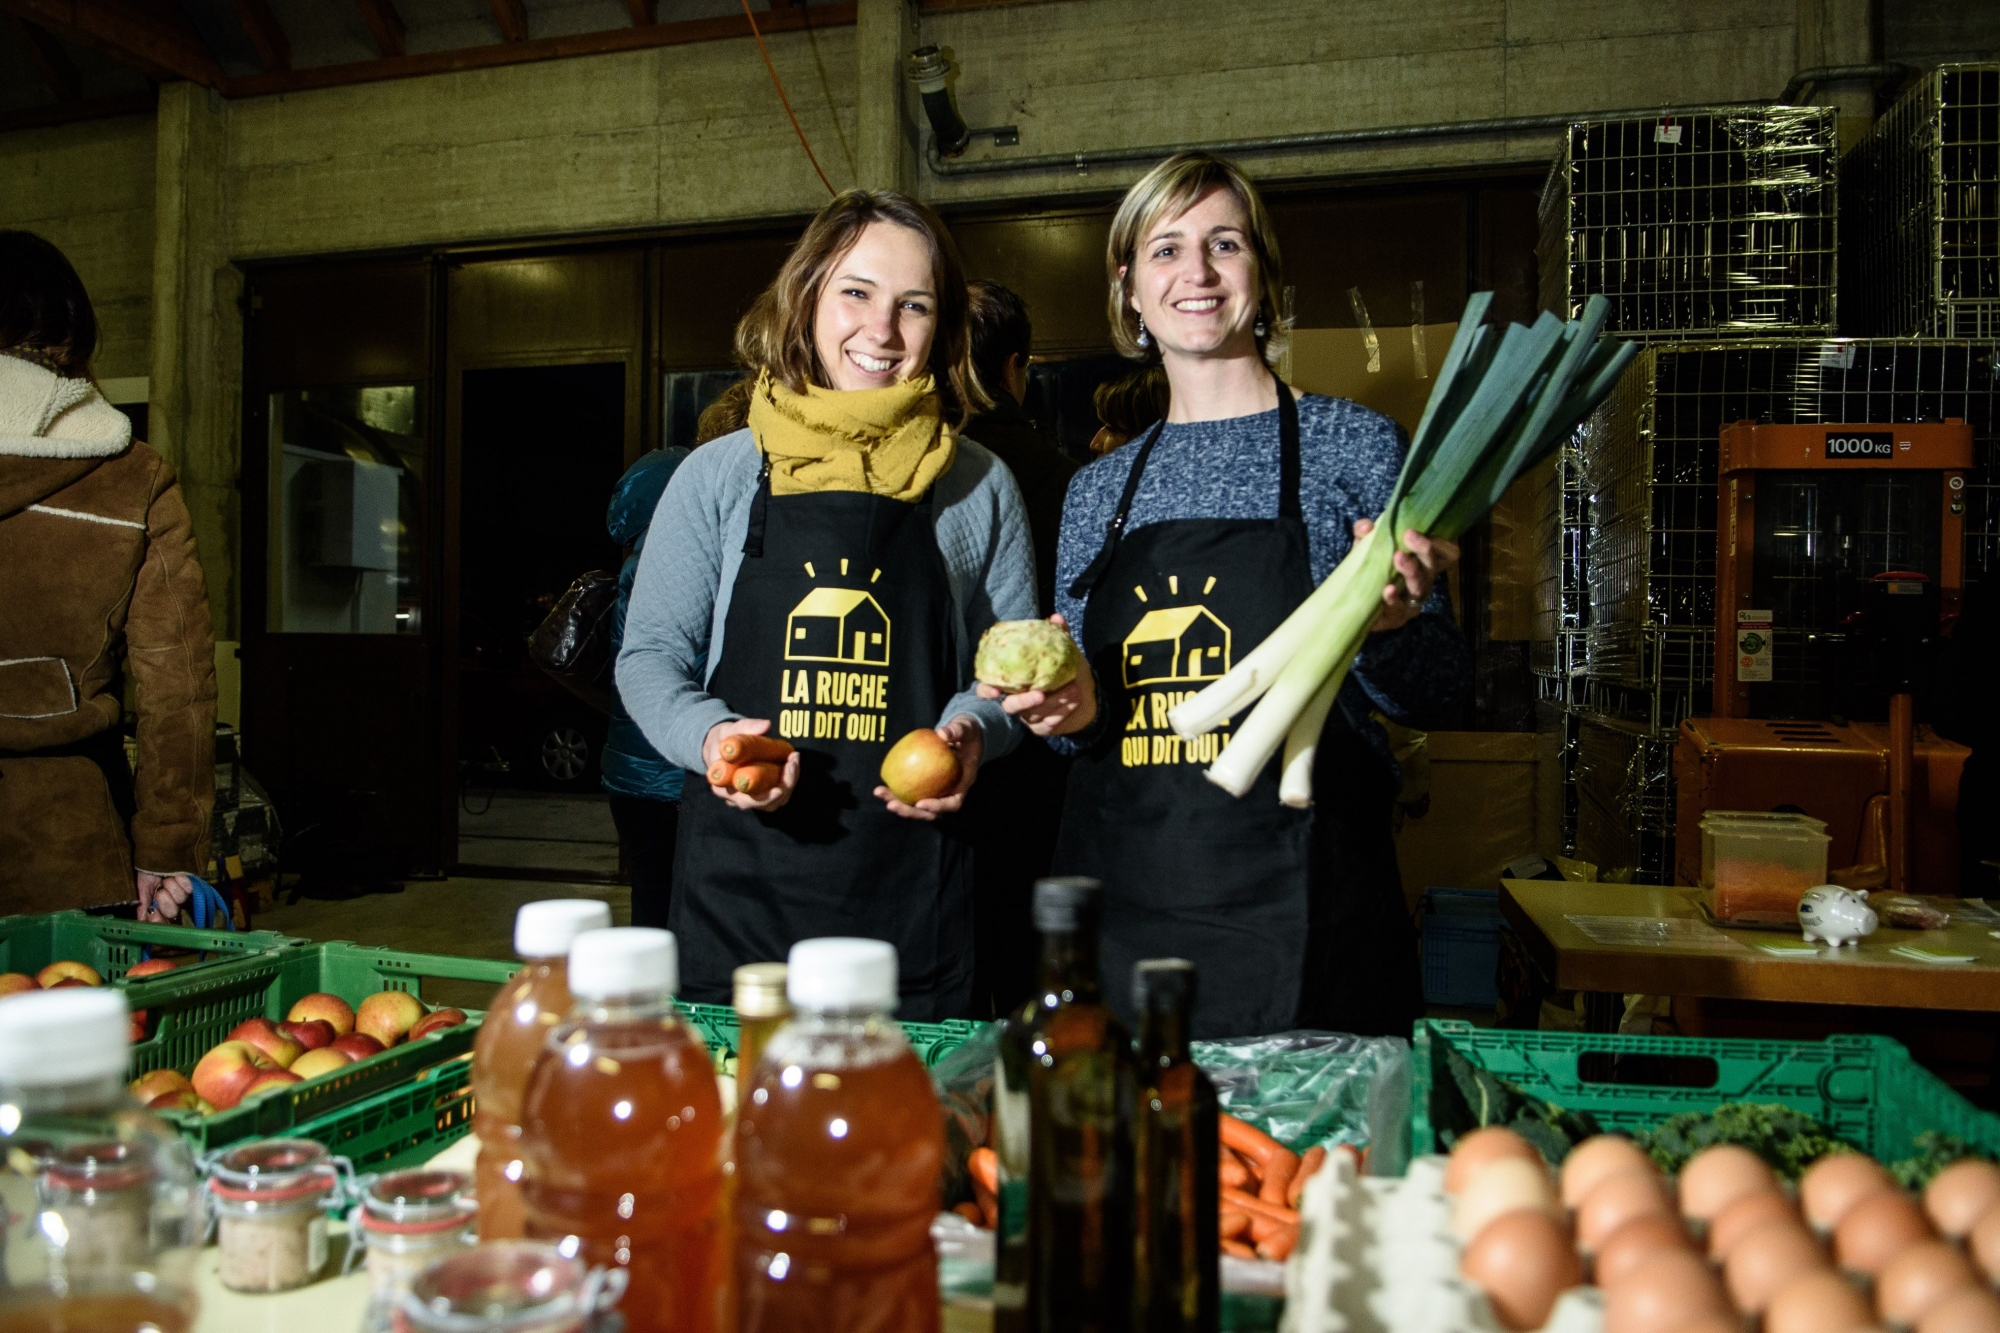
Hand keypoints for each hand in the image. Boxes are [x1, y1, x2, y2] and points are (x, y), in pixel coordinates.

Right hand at [135, 871, 193, 922]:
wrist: (155, 856)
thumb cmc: (146, 873)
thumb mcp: (141, 888)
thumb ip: (141, 905)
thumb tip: (141, 921)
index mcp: (156, 908)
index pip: (160, 924)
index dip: (158, 921)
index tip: (152, 912)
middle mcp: (170, 905)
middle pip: (172, 913)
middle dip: (164, 900)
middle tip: (159, 890)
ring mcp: (182, 895)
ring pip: (181, 899)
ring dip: (171, 887)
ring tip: (165, 879)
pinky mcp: (191, 885)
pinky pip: (190, 889)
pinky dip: (181, 881)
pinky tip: (176, 876)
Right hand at [702, 718, 800, 812]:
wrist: (721, 744)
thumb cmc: (724, 739)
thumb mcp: (729, 730)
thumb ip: (746, 727)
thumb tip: (767, 725)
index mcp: (722, 786)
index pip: (744, 800)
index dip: (762, 799)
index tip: (778, 790)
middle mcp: (736, 797)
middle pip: (764, 804)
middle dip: (783, 787)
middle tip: (792, 764)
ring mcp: (750, 797)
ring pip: (774, 802)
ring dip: (789, 782)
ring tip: (794, 759)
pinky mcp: (762, 793)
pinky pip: (779, 795)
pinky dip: (788, 780)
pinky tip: (792, 762)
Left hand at [875, 715, 981, 820]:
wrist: (963, 734)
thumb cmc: (967, 732)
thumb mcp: (965, 728)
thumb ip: (957, 730)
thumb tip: (942, 733)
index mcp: (962, 784)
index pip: (953, 803)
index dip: (937, 807)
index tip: (920, 803)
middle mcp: (949, 792)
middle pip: (930, 811)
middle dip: (910, 811)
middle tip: (891, 804)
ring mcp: (936, 790)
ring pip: (917, 805)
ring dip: (898, 803)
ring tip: (880, 793)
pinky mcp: (925, 785)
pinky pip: (911, 791)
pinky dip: (896, 791)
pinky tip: (881, 785)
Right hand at [975, 616, 1098, 736]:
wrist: (1087, 694)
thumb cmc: (1066, 670)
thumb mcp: (1062, 651)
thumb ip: (1057, 635)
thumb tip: (1056, 618)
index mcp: (1012, 682)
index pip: (988, 688)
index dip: (987, 690)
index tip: (995, 689)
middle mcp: (1016, 701)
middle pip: (1010, 707)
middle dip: (1024, 701)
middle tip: (1041, 693)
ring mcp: (1029, 717)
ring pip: (1035, 714)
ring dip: (1054, 702)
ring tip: (1073, 688)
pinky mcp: (1043, 728)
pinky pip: (1050, 723)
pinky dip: (1064, 711)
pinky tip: (1075, 700)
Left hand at [1354, 518, 1459, 632]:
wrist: (1353, 604)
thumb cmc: (1369, 570)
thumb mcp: (1365, 547)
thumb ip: (1364, 533)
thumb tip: (1366, 526)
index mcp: (1421, 562)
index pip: (1445, 552)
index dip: (1442, 542)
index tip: (1429, 529)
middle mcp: (1422, 581)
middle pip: (1432, 565)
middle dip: (1423, 549)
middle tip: (1409, 535)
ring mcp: (1412, 601)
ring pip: (1419, 587)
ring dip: (1411, 571)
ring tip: (1398, 558)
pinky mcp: (1397, 618)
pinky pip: (1399, 610)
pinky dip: (1393, 600)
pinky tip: (1388, 590)